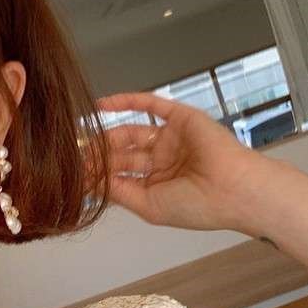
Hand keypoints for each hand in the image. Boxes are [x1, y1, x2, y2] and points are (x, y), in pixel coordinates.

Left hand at [88, 90, 278, 231]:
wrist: (233, 190)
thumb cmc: (197, 205)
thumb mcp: (149, 205)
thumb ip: (119, 192)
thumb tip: (90, 184)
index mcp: (158, 184)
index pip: (121, 176)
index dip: (98, 176)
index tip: (74, 178)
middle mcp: (163, 160)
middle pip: (122, 154)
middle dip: (98, 157)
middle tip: (75, 159)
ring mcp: (171, 138)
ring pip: (130, 132)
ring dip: (106, 136)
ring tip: (84, 141)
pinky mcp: (180, 118)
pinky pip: (149, 104)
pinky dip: (125, 102)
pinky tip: (100, 105)